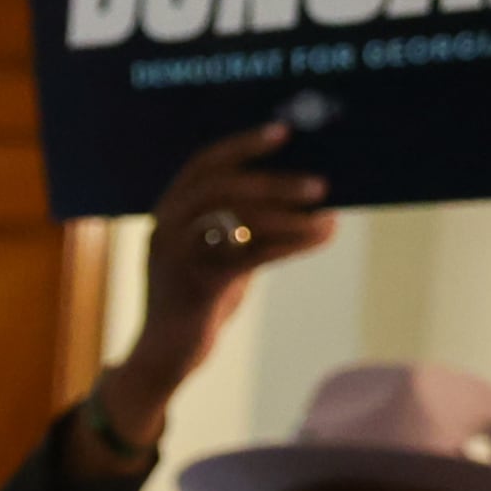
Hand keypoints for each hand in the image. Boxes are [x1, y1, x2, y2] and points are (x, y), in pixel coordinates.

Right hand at [96, 125, 336, 450]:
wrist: (164, 357)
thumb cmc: (197, 301)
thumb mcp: (215, 252)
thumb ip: (240, 223)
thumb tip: (299, 192)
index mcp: (168, 213)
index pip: (202, 165)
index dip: (242, 145)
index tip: (283, 133)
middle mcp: (165, 228)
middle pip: (220, 187)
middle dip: (273, 180)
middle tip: (318, 183)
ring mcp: (176, 257)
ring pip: (235, 218)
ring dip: (288, 212)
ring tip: (325, 212)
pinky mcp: (194, 286)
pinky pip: (249, 255)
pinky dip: (290, 243)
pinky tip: (319, 237)